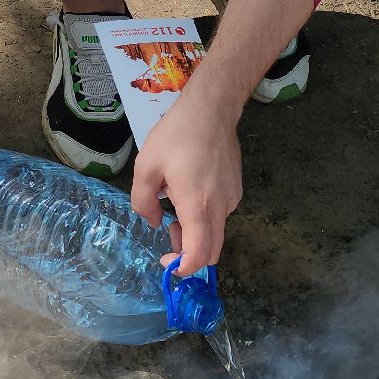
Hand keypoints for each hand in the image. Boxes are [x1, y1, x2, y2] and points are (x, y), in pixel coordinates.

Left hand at [129, 95, 241, 276]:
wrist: (211, 110)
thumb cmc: (176, 135)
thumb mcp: (146, 167)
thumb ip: (143, 202)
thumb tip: (154, 221)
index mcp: (197, 206)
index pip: (199, 255)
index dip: (184, 268)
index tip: (169, 263)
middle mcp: (220, 208)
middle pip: (211, 251)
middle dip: (189, 254)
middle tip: (170, 236)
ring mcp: (232, 199)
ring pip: (215, 232)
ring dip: (196, 233)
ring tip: (175, 205)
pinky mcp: (236, 190)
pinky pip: (220, 215)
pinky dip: (204, 217)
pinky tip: (190, 191)